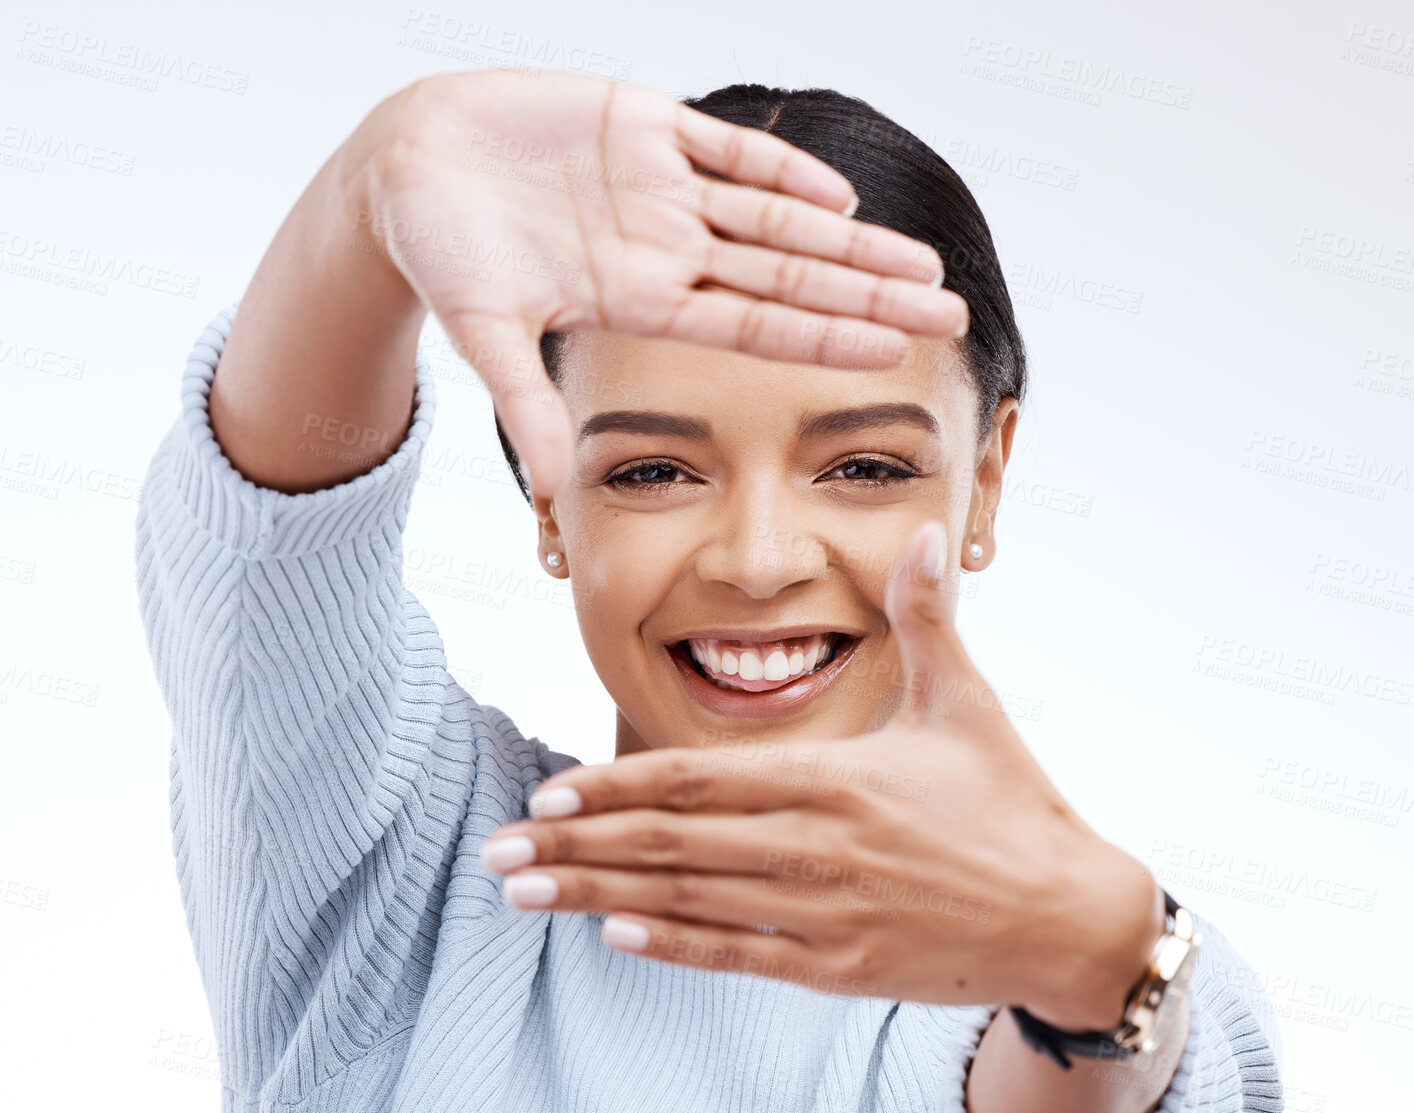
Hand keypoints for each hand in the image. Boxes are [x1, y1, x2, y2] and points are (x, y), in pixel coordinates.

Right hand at [366, 69, 968, 496]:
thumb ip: (525, 404)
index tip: (894, 354)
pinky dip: (780, 164)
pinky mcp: (641, 123)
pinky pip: (726, 147)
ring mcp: (662, 187)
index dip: (824, 336)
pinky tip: (837, 192)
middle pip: (789, 276)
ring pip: (777, 215)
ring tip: (920, 260)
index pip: (754, 325)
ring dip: (849, 237)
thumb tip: (555, 491)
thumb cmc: (440, 252)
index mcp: (642, 301)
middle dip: (868, 292)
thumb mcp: (484, 333)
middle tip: (948, 312)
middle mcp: (668, 249)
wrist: (407, 165)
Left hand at [480, 521, 1164, 1029]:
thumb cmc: (1013, 804)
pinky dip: (672, 945)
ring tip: (524, 891)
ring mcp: (823, 915)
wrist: (1069, 918)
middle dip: (575, 843)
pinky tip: (612, 935)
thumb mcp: (966, 703)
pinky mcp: (837, 969)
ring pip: (688, 902)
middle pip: (671, 843)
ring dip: (598, 894)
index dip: (616, 783)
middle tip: (498, 846)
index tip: (549, 787)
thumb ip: (927, 619)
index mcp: (837, 778)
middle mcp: (816, 848)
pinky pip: (737, 956)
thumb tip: (921, 530)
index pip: (698, 779)